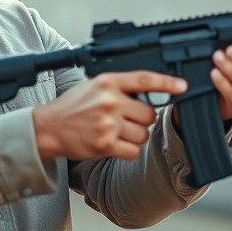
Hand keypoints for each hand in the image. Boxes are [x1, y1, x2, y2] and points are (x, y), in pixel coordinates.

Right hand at [32, 71, 186, 160]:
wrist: (49, 127)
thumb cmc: (72, 106)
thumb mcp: (94, 85)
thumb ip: (120, 86)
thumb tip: (150, 91)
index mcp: (108, 82)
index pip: (145, 79)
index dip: (167, 83)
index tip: (182, 86)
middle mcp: (110, 101)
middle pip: (149, 113)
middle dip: (142, 118)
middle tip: (127, 119)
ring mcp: (108, 124)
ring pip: (143, 134)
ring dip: (135, 136)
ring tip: (117, 131)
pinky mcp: (106, 145)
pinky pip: (134, 150)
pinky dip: (128, 150)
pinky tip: (115, 144)